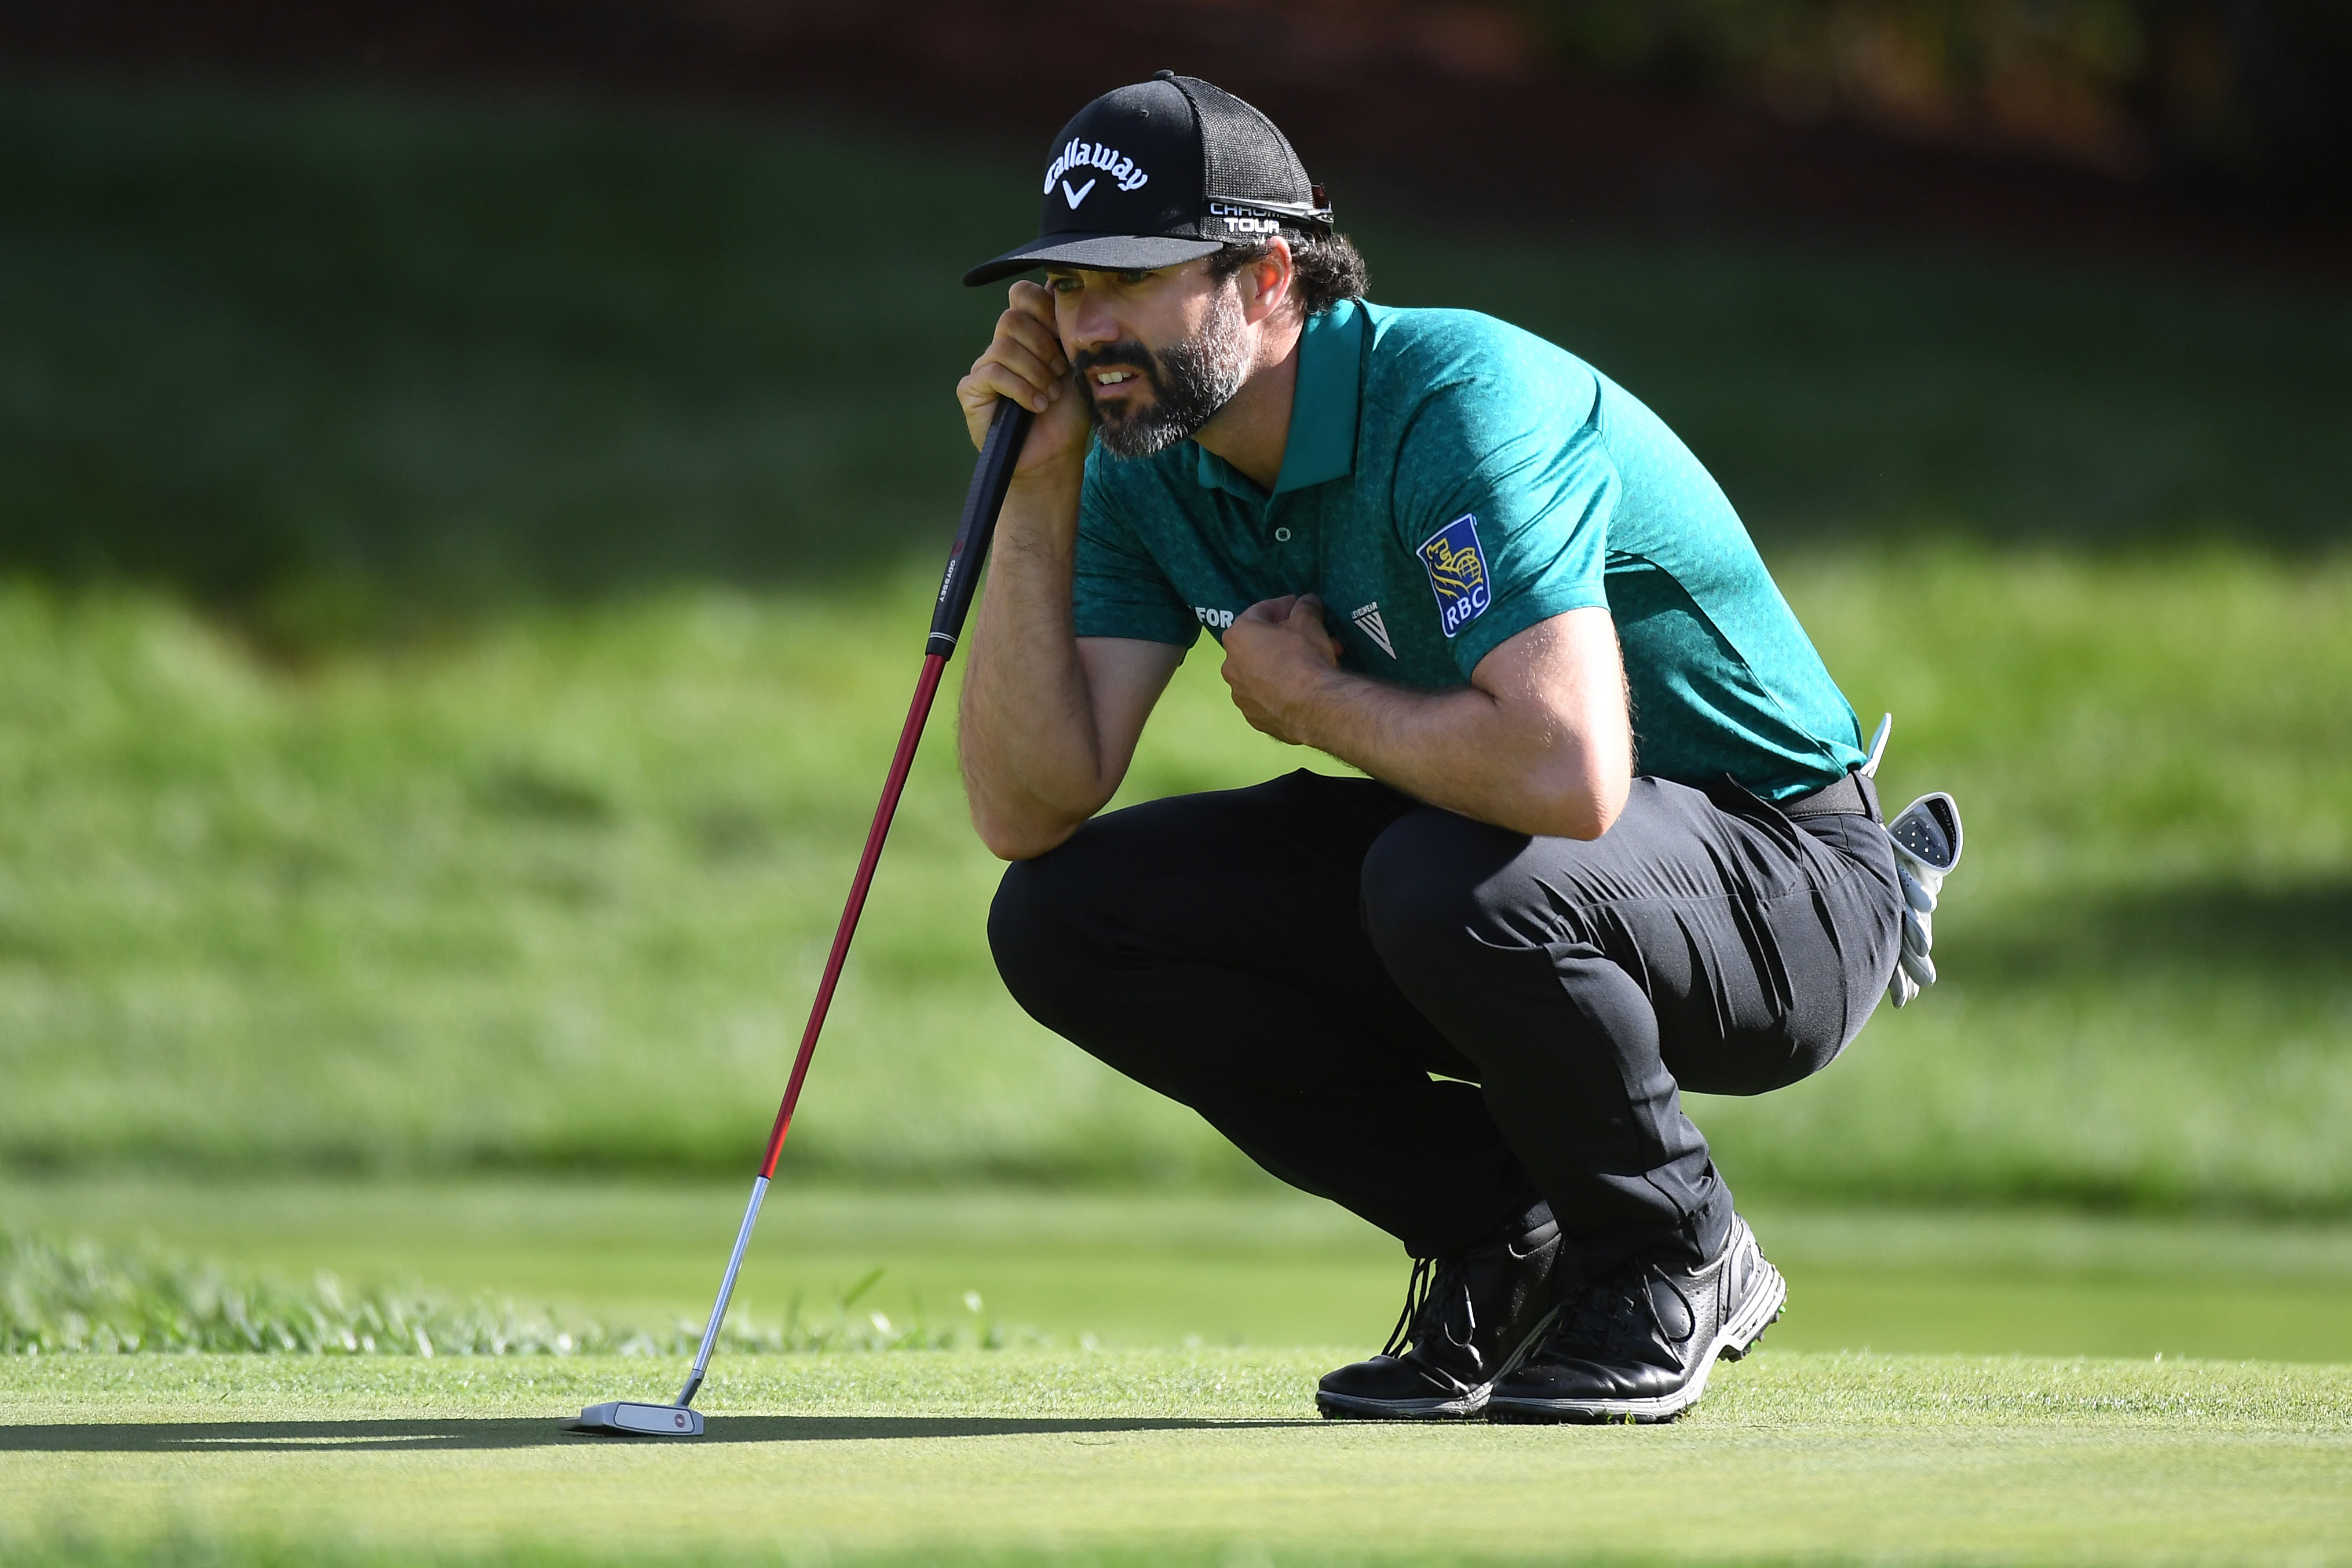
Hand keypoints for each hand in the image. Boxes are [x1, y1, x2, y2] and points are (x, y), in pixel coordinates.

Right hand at [957, 281, 1089, 480]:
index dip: (1044, 308)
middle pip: (1012, 317)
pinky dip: (1021, 390)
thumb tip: (1063, 291)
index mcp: (1029, 333)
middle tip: (1059, 372)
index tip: (1064, 337)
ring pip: (1004, 347)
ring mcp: (985, 367)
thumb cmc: (1069, 412)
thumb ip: (1069, 332)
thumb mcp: (1078, 366)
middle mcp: (1003, 345)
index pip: (1023, 295)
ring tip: (1049, 395)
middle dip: (1043, 346)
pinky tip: (1036, 406)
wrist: (1055, 453)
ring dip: (1034, 372)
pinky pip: (993, 373)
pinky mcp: (972, 389)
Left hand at [1221, 594, 1344, 742]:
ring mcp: (1239, 694)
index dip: (1283, 606)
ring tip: (1313, 663)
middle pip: (1261, 644)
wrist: (1312, 707)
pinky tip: (1302, 688)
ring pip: (1263, 672)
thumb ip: (1306, 606)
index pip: (1260, 611)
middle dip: (1287, 637)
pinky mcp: (1252, 717)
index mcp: (1237, 636)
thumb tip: (1308, 601)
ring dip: (1284, 664)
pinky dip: (1281, 689)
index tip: (1299, 607)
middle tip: (1312, 637)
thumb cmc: (1303, 656)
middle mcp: (1230, 665)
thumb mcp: (1309, 621)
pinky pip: (1267, 696)